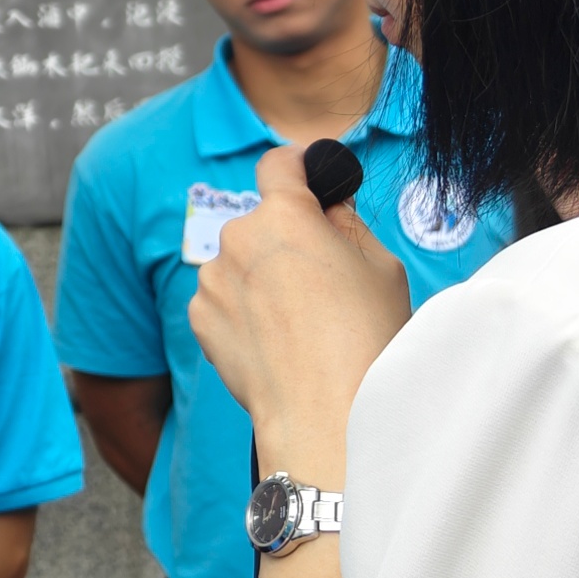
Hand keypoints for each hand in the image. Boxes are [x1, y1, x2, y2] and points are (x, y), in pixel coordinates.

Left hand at [189, 143, 413, 478]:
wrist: (326, 415)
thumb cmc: (365, 339)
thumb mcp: (379, 265)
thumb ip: (346, 222)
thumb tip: (326, 205)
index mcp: (284, 214)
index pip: (279, 163)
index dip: (297, 168)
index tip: (307, 181)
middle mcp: (237, 237)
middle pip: (261, 221)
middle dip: (285, 238)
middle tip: (318, 280)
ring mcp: (212, 279)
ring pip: (239, 262)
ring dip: (259, 276)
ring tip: (296, 322)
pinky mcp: (198, 317)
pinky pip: (222, 298)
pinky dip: (242, 310)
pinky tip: (273, 341)